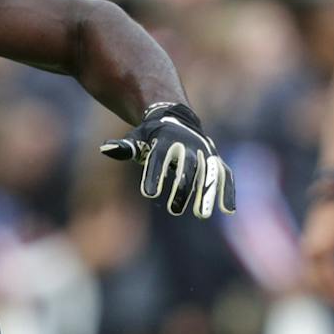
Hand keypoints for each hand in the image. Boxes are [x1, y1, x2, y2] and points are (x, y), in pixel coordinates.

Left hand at [99, 102, 235, 218]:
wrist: (176, 119)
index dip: (155, 175)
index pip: (159, 158)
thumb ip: (124, 147)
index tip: (150, 194)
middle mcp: (188, 145)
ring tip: (202, 214)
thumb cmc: (151, 136)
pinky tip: (227, 210)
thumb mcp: (136, 138)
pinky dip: (227, 190)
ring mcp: (204, 152)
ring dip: (206, 193)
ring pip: (208, 172)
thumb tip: (106, 148)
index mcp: (165, 139)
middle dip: (181, 188)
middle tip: (174, 210)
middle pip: (186, 167)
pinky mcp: (215, 160)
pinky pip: (224, 175)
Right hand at [300, 197, 333, 307]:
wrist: (329, 200)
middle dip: (326, 293)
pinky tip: (328, 284)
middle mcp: (308, 251)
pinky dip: (317, 279)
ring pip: (309, 276)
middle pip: (314, 279)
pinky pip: (308, 270)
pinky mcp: (307, 249)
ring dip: (321, 288)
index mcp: (319, 248)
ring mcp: (305, 250)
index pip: (327, 275)